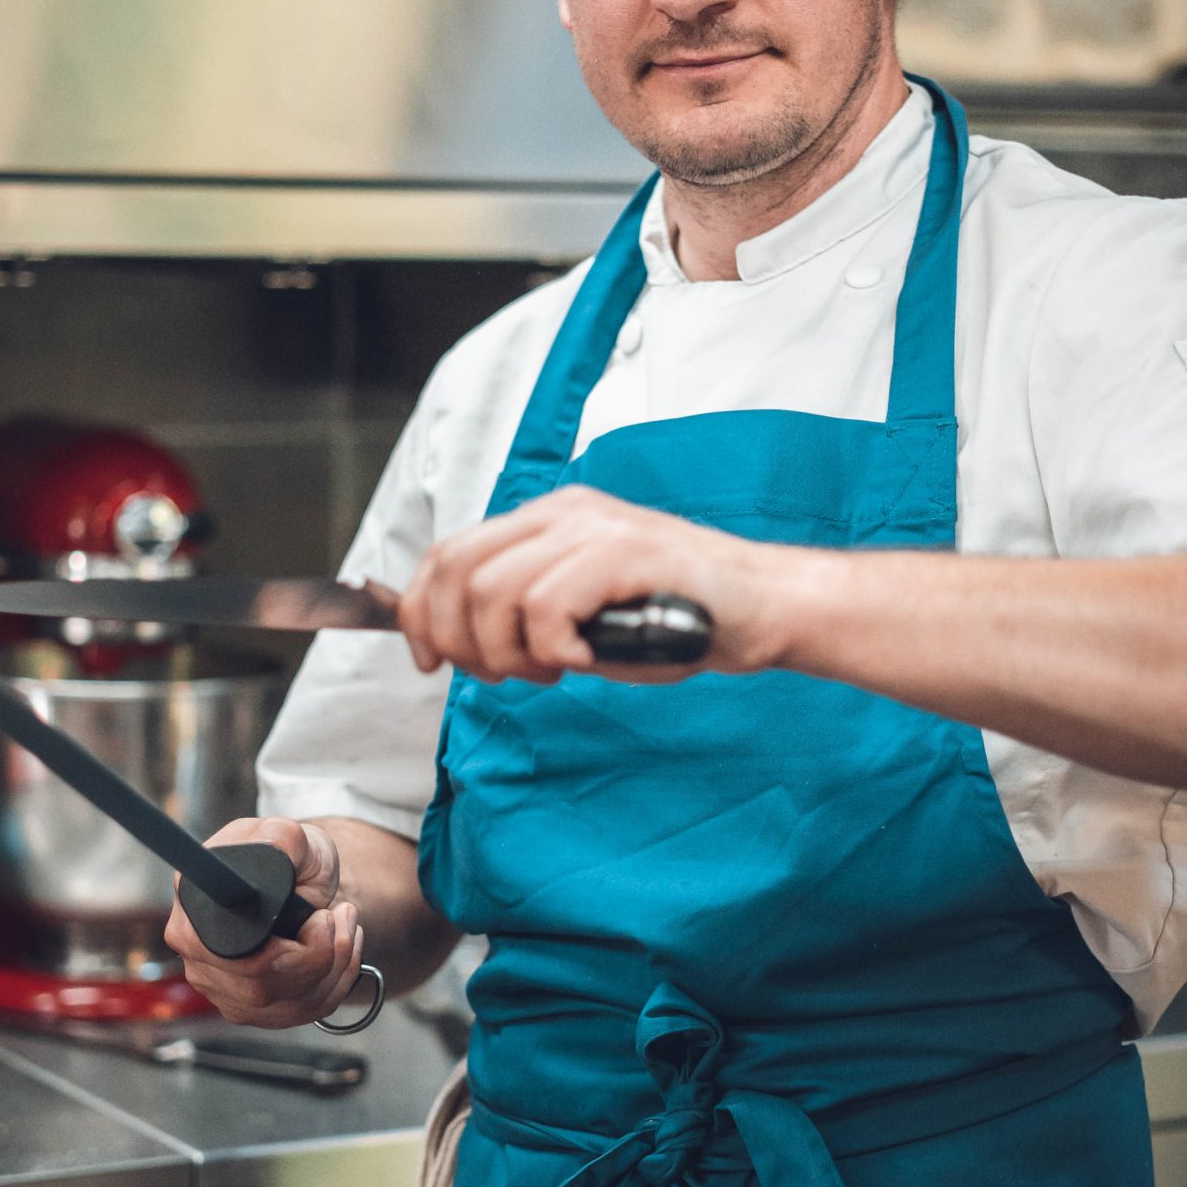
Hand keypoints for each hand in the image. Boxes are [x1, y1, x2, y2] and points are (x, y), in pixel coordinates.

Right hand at [165, 816, 365, 1027]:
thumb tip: (276, 850)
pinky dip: (339, 981)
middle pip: (262, 989)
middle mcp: (198, 957)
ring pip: (291, 1005)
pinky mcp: (253, 1009)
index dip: (283, 951)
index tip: (320, 917)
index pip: (231, 958)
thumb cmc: (288, 856)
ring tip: (344, 923)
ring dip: (337, 964)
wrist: (300, 878)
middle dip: (321, 954)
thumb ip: (284, 838)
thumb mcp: (291, 834)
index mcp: (193, 911)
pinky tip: (341, 949)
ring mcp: (223, 990)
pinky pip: (306, 1011)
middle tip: (338, 914)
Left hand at [394, 484, 786, 683]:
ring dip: (510, 650)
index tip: (431, 660)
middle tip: (502, 674)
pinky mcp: (625, 552)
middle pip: (457, 569)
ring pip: (493, 590)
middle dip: (460, 638)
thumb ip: (524, 614)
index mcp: (550, 519)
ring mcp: (596, 527)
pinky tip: (586, 658)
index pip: (449, 553)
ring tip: (554, 668)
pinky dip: (553, 647)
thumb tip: (457, 644)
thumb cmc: (680, 618)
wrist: (764, 607)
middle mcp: (565, 511)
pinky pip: (546, 605)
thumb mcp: (584, 613)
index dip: (422, 611)